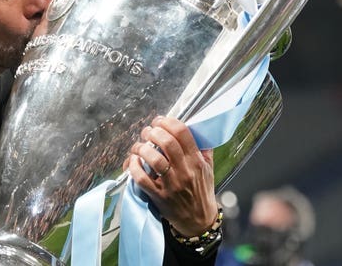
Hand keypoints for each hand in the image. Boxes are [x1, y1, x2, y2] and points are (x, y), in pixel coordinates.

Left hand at [124, 116, 217, 236]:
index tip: (160, 121)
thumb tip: (194, 128)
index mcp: (197, 161)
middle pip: (167, 143)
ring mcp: (171, 185)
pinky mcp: (159, 196)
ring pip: (154, 159)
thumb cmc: (201, 192)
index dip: (167, 122)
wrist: (198, 220)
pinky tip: (134, 161)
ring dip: (142, 148)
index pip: (182, 133)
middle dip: (153, 132)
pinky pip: (142, 179)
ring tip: (139, 146)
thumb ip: (203, 148)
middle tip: (148, 131)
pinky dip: (134, 167)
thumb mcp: (208, 168)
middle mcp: (185, 171)